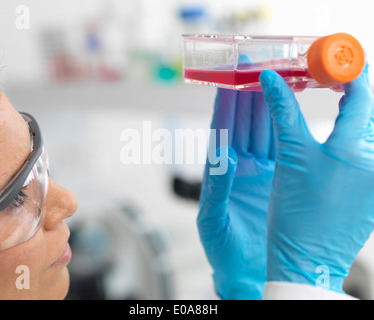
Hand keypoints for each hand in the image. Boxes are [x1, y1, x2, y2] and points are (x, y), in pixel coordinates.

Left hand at [197, 87, 275, 298]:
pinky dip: (286, 128)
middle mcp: (238, 166)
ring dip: (268, 105)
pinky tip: (290, 110)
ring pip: (263, 130)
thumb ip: (217, 189)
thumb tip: (223, 158)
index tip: (228, 78)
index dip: (224, 104)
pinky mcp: (277, 178)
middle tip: (255, 68)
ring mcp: (259, 170)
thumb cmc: (222, 248)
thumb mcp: (213, 220)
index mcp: (217, 172)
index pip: (220, 131)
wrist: (245, 269)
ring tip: (275, 79)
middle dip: (248, 94)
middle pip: (243, 123)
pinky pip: (282, 147)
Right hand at [259, 63, 373, 293]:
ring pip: (367, 131)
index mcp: (354, 152)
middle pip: (367, 112)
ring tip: (328, 104)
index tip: (331, 64)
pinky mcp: (373, 191)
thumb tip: (272, 80)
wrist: (306, 260)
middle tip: (327, 80)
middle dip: (349, 91)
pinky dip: (350, 136)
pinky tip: (332, 139)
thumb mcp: (288, 159)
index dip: (347, 74)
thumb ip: (283, 114)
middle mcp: (373, 163)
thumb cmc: (294, 217)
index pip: (361, 96)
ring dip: (349, 113)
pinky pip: (366, 151)